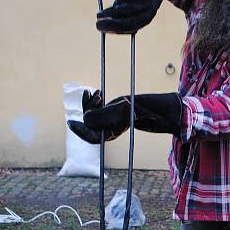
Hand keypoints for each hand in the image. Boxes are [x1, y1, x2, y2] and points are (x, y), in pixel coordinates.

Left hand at [67, 91, 182, 143]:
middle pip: (91, 124)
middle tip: (87, 94)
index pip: (92, 136)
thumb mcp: (122, 111)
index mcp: (112, 133)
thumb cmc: (143, 111)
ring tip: (96, 92)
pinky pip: (100, 109)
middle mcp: (111, 128)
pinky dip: (96, 101)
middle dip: (86, 110)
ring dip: (91, 103)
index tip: (70, 122)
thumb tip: (84, 119)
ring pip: (94, 116)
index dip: (80, 130)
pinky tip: (97, 92)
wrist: (158, 109)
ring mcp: (113, 120)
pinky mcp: (115, 112)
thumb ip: (103, 115)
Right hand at [96, 0, 172, 33]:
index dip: (113, 26)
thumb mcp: (135, 13)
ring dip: (116, 0)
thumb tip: (103, 26)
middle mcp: (146, 6)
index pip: (129, 25)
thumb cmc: (141, 2)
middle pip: (124, 12)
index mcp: (146, 17)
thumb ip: (122, 19)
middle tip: (97, 16)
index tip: (98, 26)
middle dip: (108, 14)